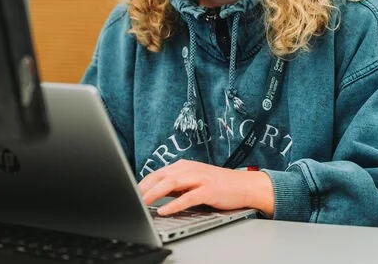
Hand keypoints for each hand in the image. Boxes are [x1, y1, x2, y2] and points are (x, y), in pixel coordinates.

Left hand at [137, 159, 274, 216]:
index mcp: (185, 166)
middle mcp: (191, 169)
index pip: (158, 173)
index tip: (132, 192)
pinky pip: (188, 197)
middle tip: (133, 198)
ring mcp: (200, 178)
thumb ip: (176, 185)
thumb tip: (154, 193)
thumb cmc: (219, 185)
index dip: (143, 182)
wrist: (245, 186)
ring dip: (155, 193)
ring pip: (172, 183)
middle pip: (162, 176)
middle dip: (145, 187)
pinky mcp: (209, 190)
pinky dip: (174, 204)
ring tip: (143, 202)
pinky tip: (164, 210)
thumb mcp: (194, 182)